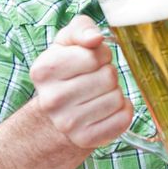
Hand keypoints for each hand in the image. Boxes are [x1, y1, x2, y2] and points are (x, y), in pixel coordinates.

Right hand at [30, 15, 132, 148]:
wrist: (57, 110)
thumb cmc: (67, 68)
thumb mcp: (68, 41)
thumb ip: (82, 28)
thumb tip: (95, 38)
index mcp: (44, 70)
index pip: (94, 56)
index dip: (100, 55)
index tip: (91, 61)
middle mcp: (51, 100)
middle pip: (108, 76)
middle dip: (108, 73)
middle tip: (95, 79)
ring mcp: (68, 123)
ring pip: (117, 98)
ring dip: (114, 92)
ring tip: (98, 94)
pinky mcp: (85, 139)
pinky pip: (123, 118)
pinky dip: (122, 111)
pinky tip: (106, 109)